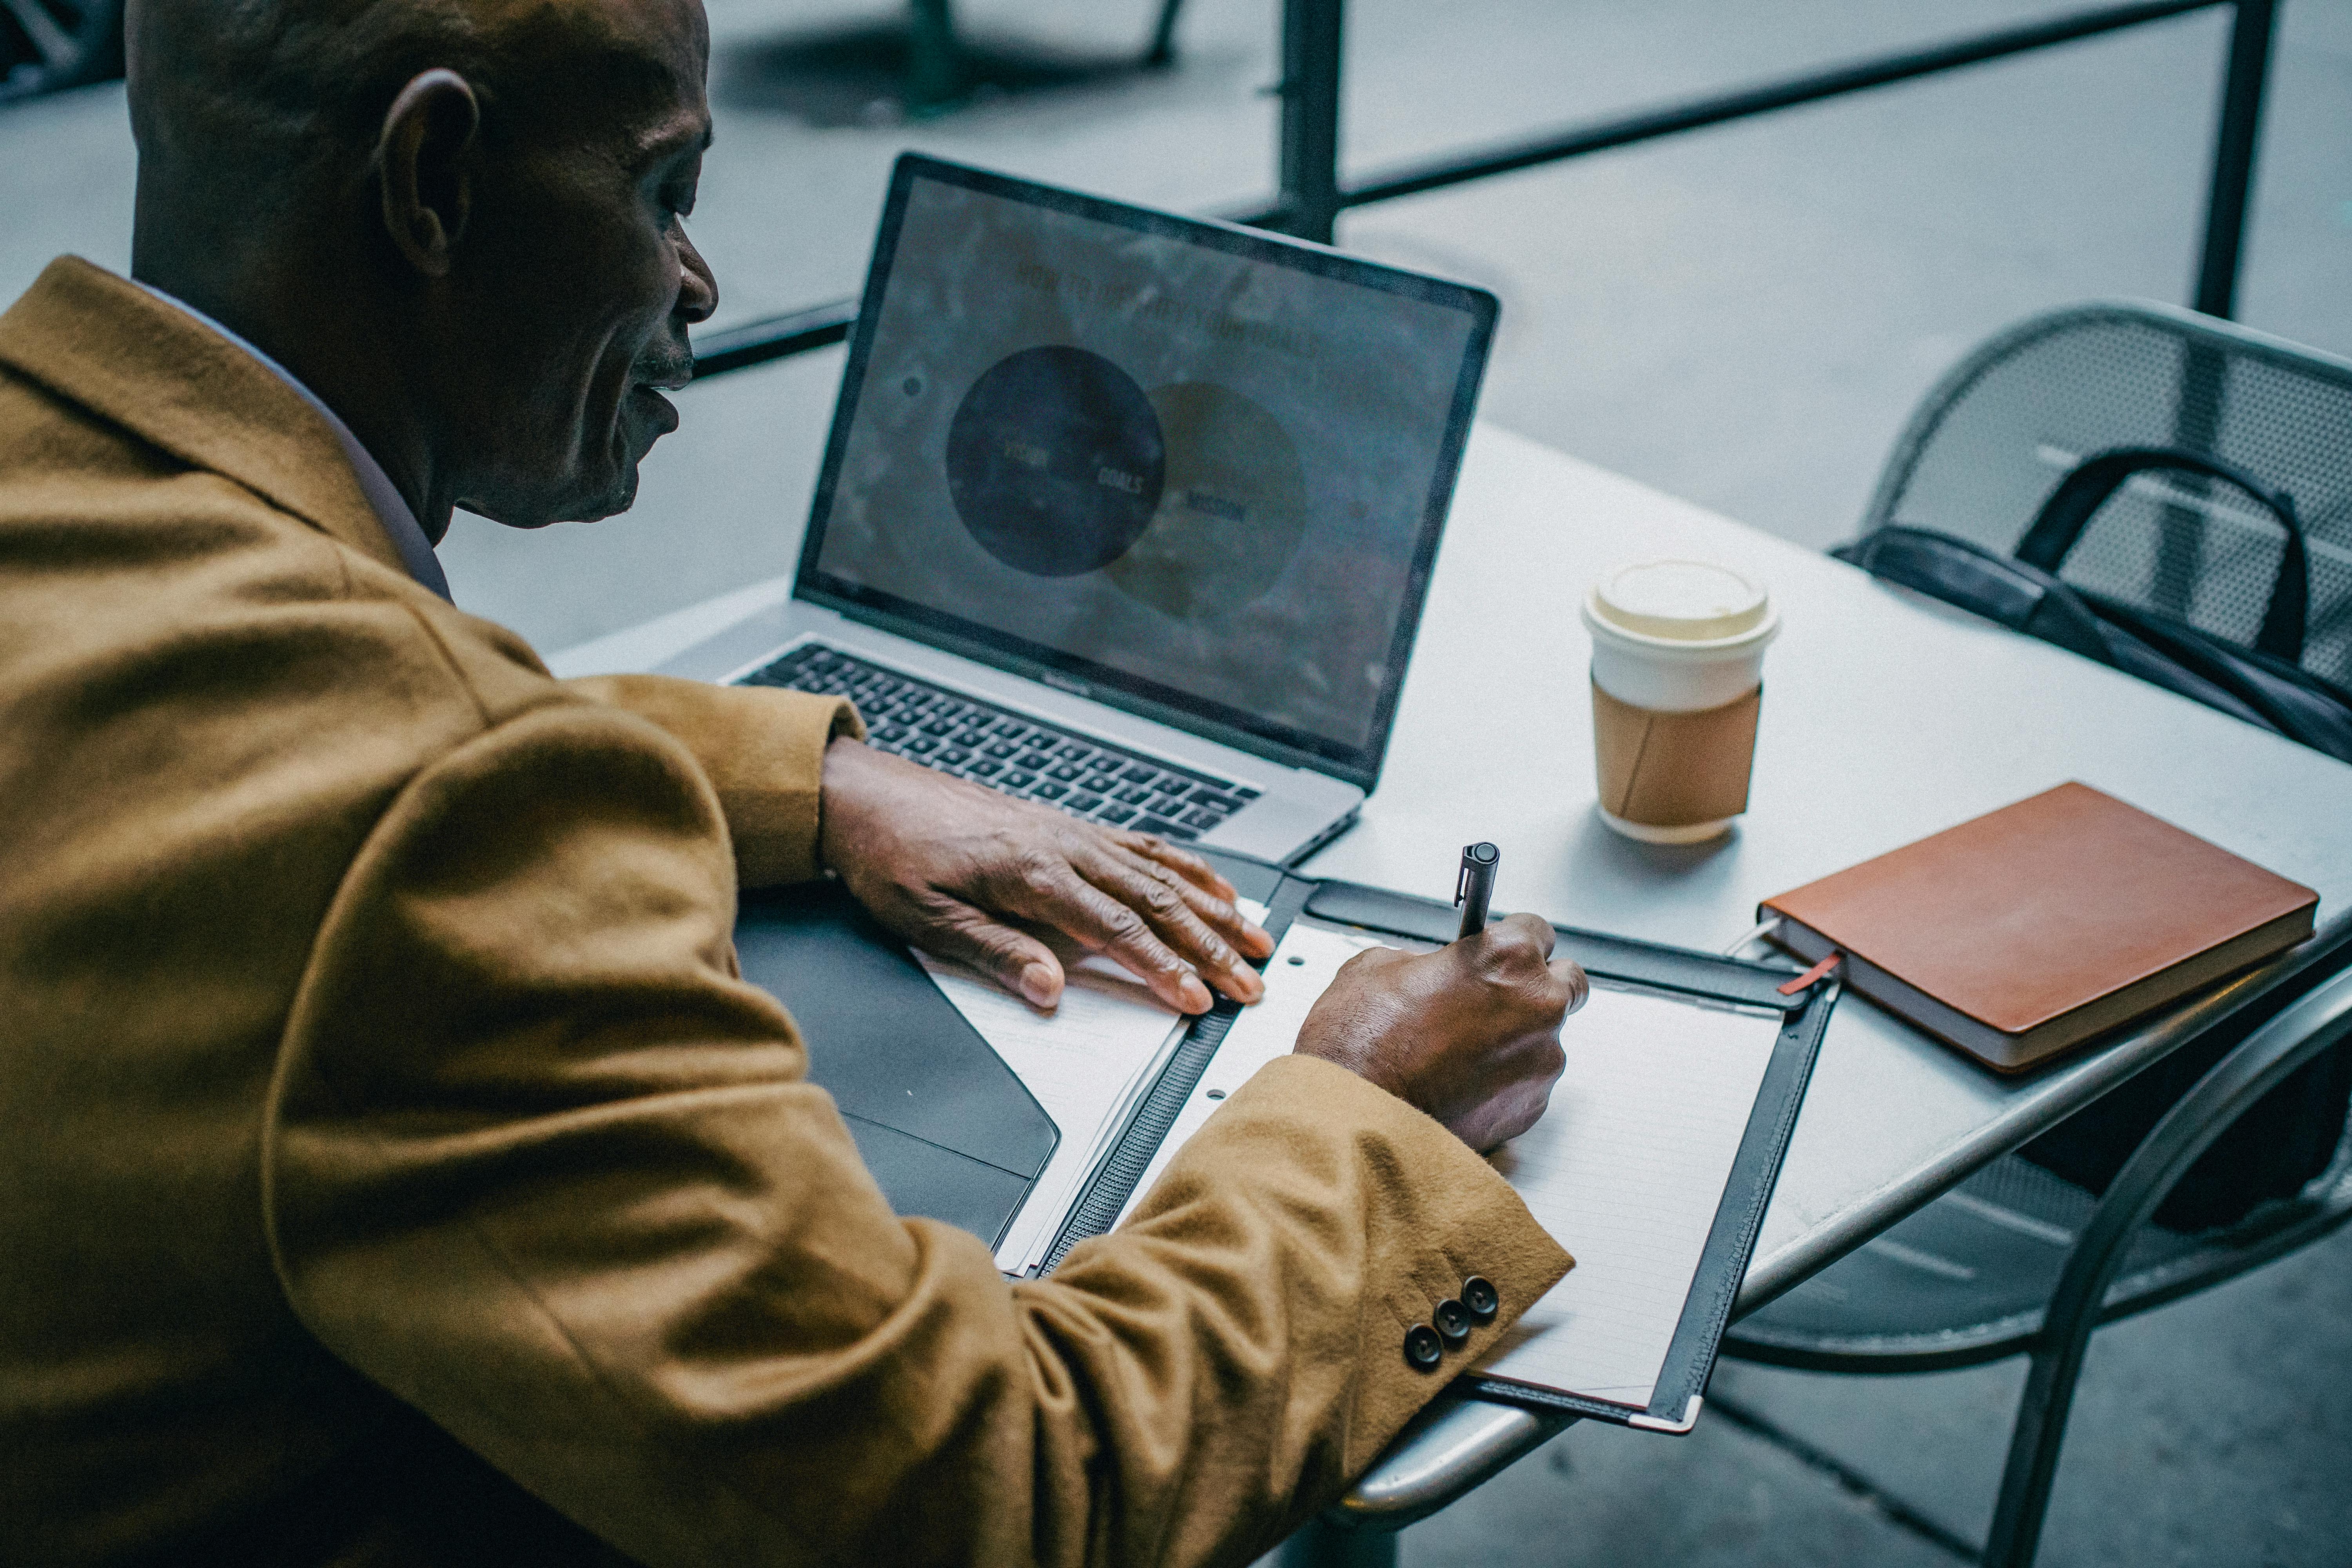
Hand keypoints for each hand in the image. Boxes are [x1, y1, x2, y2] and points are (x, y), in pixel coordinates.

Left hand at [817, 738, 1273, 1013]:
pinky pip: (1144, 846)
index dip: (1162, 967)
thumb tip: (1049, 989)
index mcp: (1031, 872)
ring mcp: (1073, 832)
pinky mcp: (1070, 827)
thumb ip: (995, 953)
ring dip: (1214, 908)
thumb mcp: (926, 919)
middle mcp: (1064, 846)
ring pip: (1161, 872)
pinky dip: (1187, 868)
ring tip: (1256, 938)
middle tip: (1251, 981)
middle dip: (1210, 945)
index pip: (1116, 929)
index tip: (1197, 998)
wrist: (870, 797)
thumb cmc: (892, 856)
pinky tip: (1213, 887)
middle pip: (1155, 901)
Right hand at [1294, 914, 1586, 1149]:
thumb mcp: (1378, 966)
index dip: (1511, 941)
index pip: (1538, 930)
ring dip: (1517, 1038)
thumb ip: (1424, 959)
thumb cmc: (1362, 1044)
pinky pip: (1530, 1083)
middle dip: (1536, 985)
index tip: (1498, 952)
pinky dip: (1505, 1081)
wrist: (1354, 1118)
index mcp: (1507, 958)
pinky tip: (1461, 1082)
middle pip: (1567, 981)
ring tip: (1461, 1051)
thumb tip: (1432, 969)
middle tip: (1494, 997)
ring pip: (1547, 1038)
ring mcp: (1541, 1062)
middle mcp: (1538, 1006)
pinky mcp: (1532, 1108)